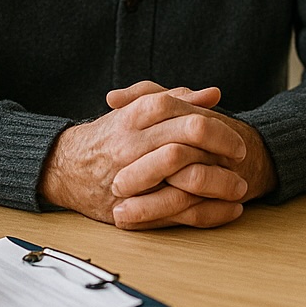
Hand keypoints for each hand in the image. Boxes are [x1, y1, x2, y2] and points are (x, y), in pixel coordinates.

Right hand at [39, 82, 254, 229]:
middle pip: (186, 139)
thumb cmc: (107, 138)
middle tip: (241, 154)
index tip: (234, 132)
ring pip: (184, 176)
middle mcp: (131, 145)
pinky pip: (178, 212)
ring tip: (240, 185)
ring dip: (220, 182)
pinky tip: (230, 210)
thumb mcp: (135, 111)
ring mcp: (132, 178)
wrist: (64, 169)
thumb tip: (214, 94)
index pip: (178, 109)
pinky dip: (211, 212)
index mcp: (132, 118)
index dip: (212, 119)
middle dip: (221, 146)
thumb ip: (174, 99)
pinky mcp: (134, 208)